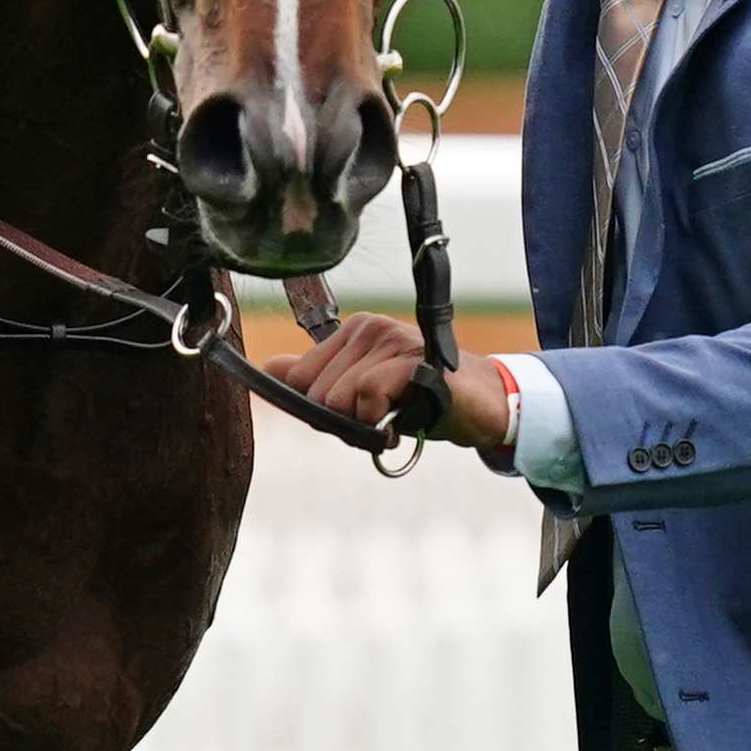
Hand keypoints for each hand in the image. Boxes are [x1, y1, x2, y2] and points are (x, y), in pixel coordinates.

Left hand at [264, 311, 516, 449]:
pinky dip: (379, 419)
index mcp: (351, 332)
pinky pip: (367, 396)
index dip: (320, 410)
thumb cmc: (420, 400)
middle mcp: (368, 327)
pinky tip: (400, 422)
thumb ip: (318, 381)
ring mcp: (390, 339)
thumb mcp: (362, 393)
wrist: (481, 405)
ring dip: (363, 424)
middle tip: (379, 420)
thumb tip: (270, 368)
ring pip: (338, 397)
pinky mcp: (411, 358)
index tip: (354, 417)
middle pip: (316, 391)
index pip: (299, 377)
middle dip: (343, 420)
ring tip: (392, 419)